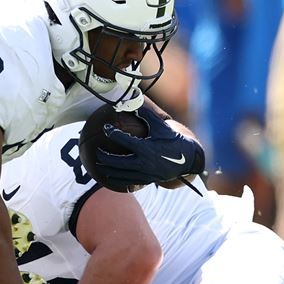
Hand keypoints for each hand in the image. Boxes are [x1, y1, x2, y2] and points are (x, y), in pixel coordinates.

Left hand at [85, 106, 204, 189]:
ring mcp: (144, 174)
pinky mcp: (146, 181)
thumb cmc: (172, 140)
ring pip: (120, 174)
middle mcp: (144, 162)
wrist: (187, 160)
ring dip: (106, 169)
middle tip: (96, 151)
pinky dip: (117, 179)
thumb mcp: (161, 126)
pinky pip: (127, 182)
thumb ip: (146, 114)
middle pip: (116, 161)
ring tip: (98, 164)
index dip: (111, 132)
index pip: (123, 139)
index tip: (105, 127)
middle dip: (103, 156)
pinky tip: (109, 175)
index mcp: (146, 147)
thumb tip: (131, 102)